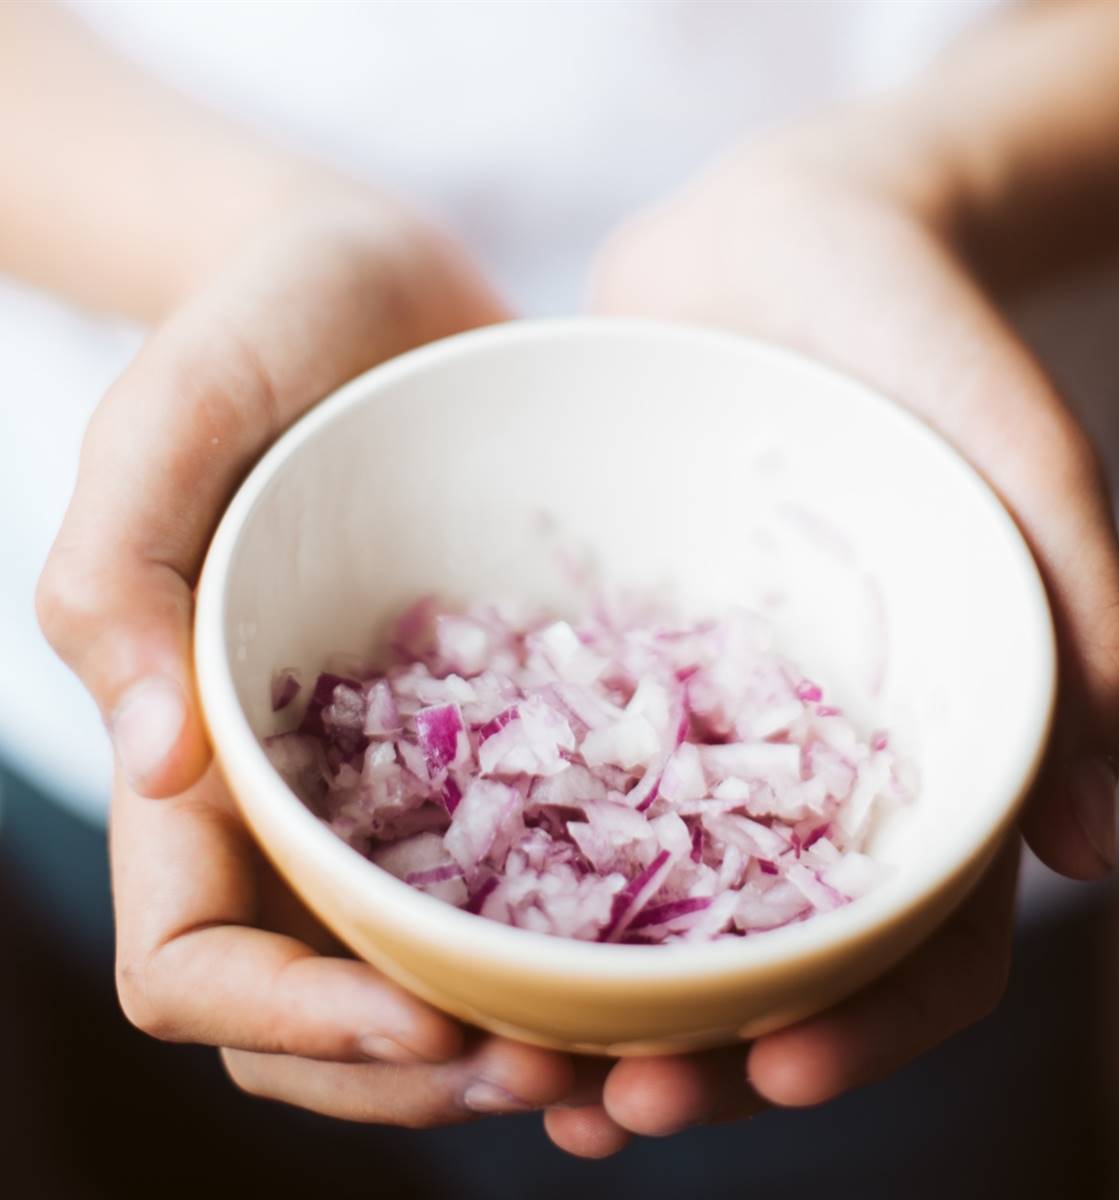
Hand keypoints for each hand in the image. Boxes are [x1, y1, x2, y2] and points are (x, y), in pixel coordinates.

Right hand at [39, 196, 575, 1127]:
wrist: (385, 293)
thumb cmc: (257, 331)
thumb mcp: (170, 416)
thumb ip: (119, 572)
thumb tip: (152, 764)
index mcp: (197, 764)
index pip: (199, 963)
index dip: (294, 1027)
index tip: (428, 1028)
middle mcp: (299, 802)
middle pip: (329, 1014)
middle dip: (429, 1076)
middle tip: (570, 1080)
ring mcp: (404, 780)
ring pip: (441, 973)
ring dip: (523, 1044)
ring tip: (640, 1063)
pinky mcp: (500, 735)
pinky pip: (539, 869)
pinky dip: (591, 942)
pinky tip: (683, 957)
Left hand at [543, 120, 1118, 1153]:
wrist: (782, 243)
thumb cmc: (923, 340)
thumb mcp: (1024, 457)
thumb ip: (1081, 625)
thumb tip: (1084, 851)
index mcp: (920, 748)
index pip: (919, 938)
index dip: (862, 1025)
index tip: (772, 1069)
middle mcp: (801, 760)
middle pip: (764, 954)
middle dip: (698, 1047)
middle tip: (609, 1106)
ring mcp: (696, 719)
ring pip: (647, 902)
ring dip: (589, 1001)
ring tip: (515, 1069)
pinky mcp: (602, 663)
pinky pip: (551, 782)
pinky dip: (511, 868)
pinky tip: (444, 922)